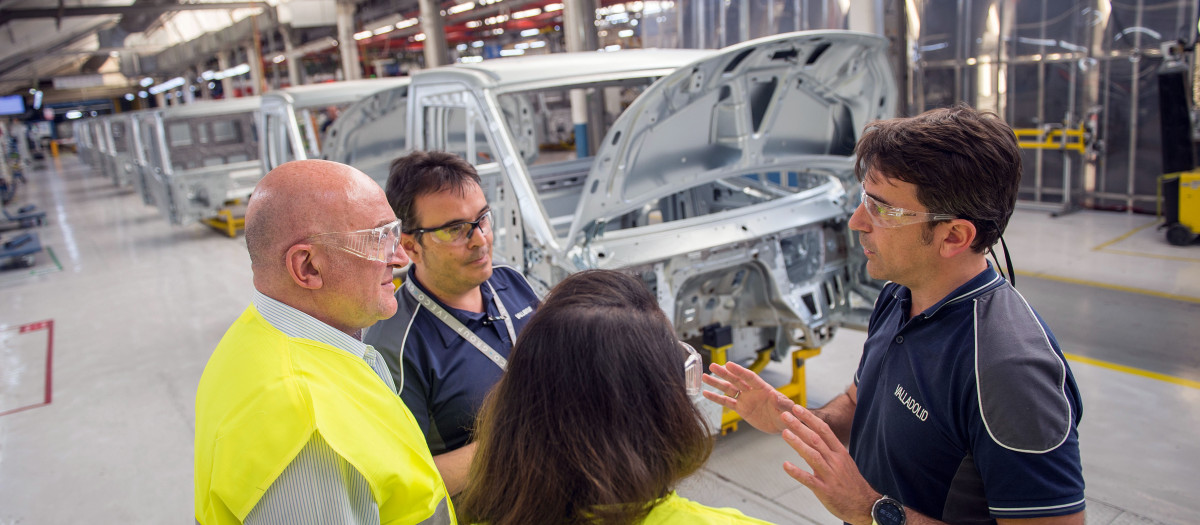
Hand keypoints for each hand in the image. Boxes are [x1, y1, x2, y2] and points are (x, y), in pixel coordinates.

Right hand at [701, 361, 795, 433]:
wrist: (783, 425)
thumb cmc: (788, 415)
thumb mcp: (787, 409)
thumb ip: (781, 402)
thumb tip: (775, 395)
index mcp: (763, 388)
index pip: (749, 377)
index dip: (739, 371)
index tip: (728, 364)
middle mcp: (752, 391)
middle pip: (736, 380)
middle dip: (724, 373)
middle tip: (712, 365)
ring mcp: (745, 399)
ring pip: (729, 389)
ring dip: (717, 383)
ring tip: (705, 377)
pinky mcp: (741, 409)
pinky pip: (727, 402)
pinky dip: (717, 398)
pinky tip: (706, 393)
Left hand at [780, 405, 877, 524]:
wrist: (865, 505)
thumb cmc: (851, 483)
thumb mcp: (843, 463)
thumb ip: (827, 452)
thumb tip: (809, 441)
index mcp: (840, 452)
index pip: (824, 430)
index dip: (810, 418)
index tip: (797, 408)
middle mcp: (835, 461)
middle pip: (816, 439)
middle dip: (800, 425)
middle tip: (785, 415)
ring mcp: (830, 475)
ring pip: (813, 455)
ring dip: (797, 443)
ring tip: (784, 433)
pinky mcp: (825, 490)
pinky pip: (809, 480)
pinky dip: (797, 472)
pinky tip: (785, 465)